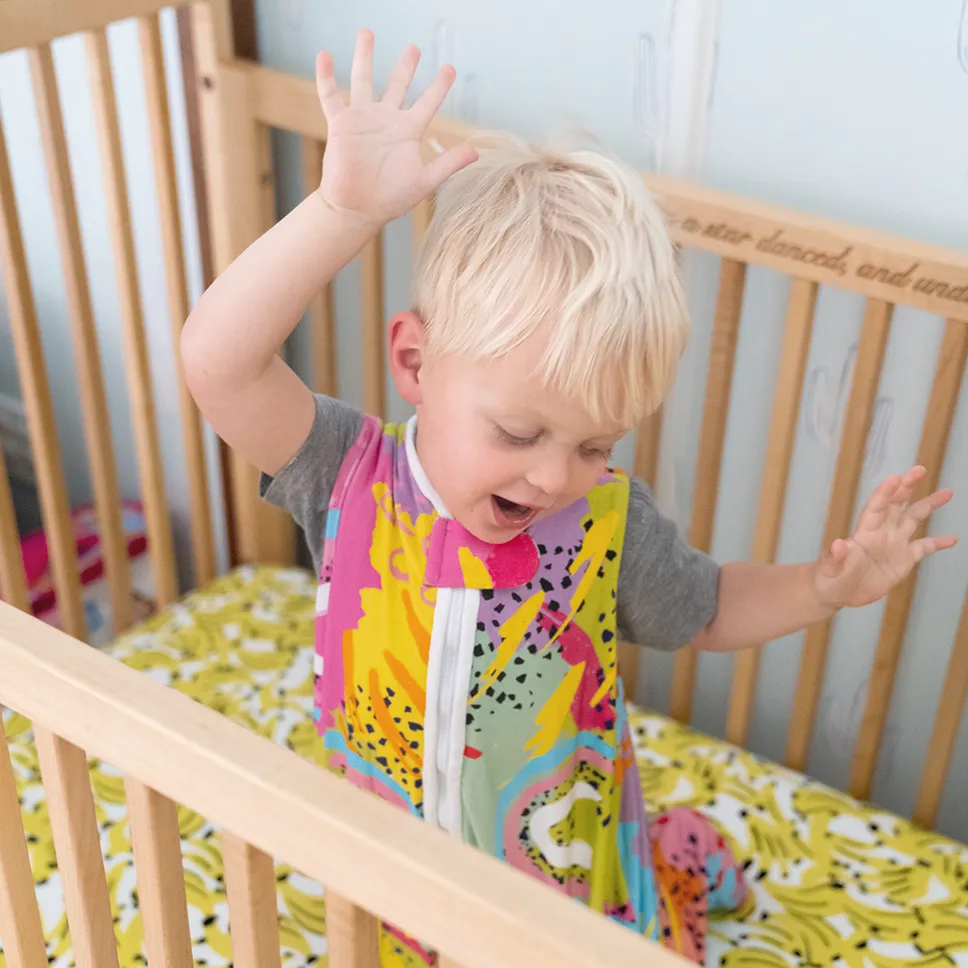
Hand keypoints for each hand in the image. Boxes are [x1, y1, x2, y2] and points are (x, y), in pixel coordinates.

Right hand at [314, 30, 477, 226]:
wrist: (358, 208)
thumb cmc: (390, 199)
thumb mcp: (425, 180)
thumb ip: (448, 163)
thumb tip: (477, 153)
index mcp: (407, 132)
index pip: (428, 102)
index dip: (439, 85)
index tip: (450, 68)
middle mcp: (386, 121)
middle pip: (397, 85)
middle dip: (406, 66)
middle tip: (414, 47)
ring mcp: (363, 120)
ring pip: (363, 80)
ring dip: (365, 57)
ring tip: (367, 33)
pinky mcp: (341, 124)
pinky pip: (330, 95)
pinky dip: (326, 76)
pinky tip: (324, 55)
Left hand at [813, 465, 956, 609]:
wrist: (836, 592)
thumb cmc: (828, 577)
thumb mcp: (830, 568)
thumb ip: (835, 557)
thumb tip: (838, 545)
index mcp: (864, 532)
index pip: (876, 507)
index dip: (885, 493)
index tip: (896, 478)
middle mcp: (881, 533)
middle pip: (897, 504)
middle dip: (907, 487)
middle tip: (920, 469)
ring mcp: (893, 545)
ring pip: (913, 519)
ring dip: (929, 505)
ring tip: (947, 492)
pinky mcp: (903, 560)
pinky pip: (923, 548)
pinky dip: (937, 543)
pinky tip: (952, 539)